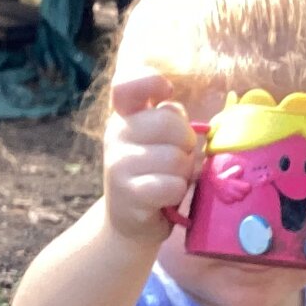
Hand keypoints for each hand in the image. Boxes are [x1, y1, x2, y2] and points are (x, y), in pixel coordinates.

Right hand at [103, 71, 199, 244]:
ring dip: (183, 172)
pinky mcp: (128, 194)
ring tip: (171, 179)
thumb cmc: (154, 174)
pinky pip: (171, 186)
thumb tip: (189, 122)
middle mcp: (116, 134)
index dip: (151, 82)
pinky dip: (177, 193)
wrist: (129, 223)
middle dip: (186, 142)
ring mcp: (118, 164)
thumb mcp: (159, 141)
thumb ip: (170, 121)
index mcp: (125, 115)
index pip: (128, 84)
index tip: (166, 92)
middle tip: (179, 157)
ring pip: (175, 158)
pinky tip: (166, 197)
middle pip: (168, 120)